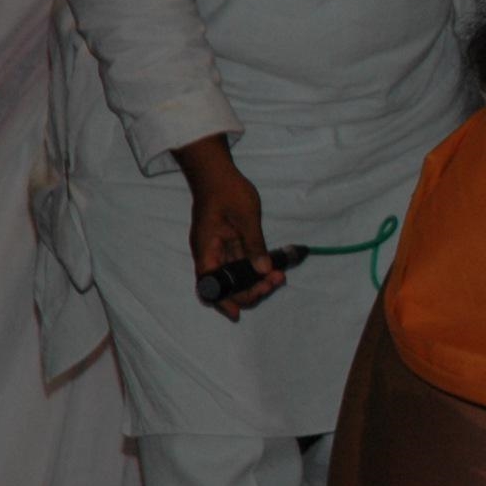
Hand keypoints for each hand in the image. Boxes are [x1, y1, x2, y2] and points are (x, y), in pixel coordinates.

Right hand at [174, 134, 284, 320]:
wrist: (217, 171)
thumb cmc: (227, 189)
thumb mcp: (246, 216)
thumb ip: (254, 244)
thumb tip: (263, 271)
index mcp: (206, 248)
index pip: (209, 283)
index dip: (221, 301)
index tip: (238, 313)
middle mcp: (209, 253)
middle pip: (225, 283)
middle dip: (249, 290)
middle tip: (275, 283)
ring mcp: (219, 248)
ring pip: (235, 274)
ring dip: (255, 280)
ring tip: (279, 277)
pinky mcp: (228, 243)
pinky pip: (241, 262)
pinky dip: (255, 268)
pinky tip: (273, 269)